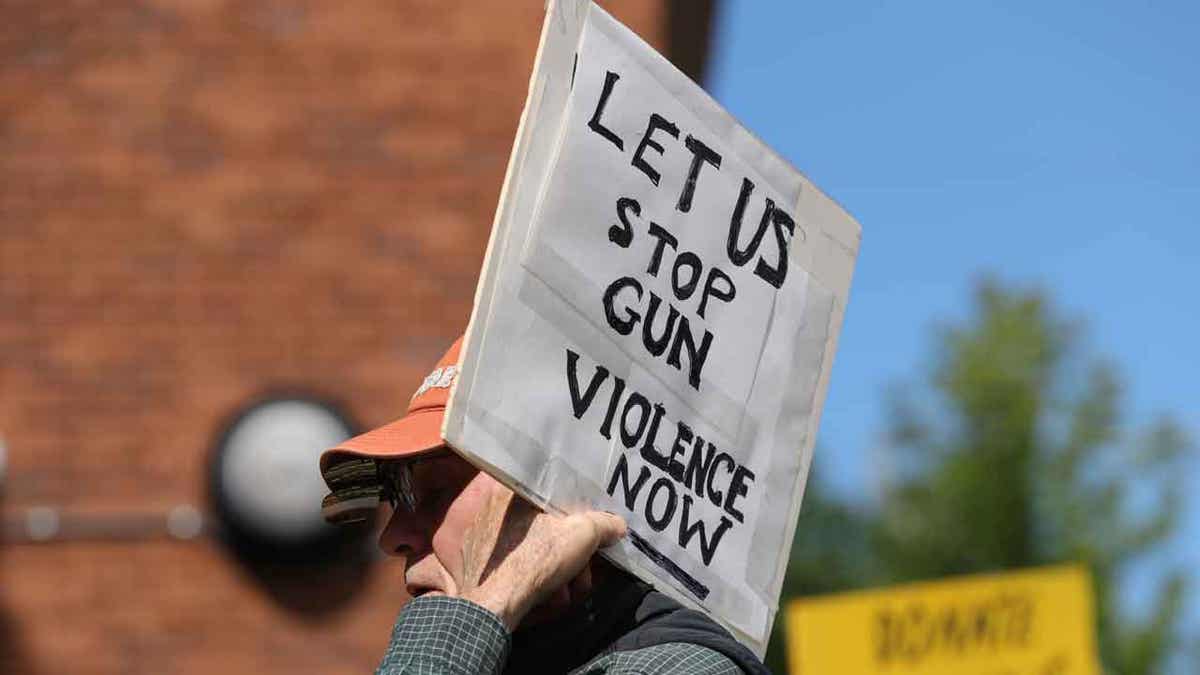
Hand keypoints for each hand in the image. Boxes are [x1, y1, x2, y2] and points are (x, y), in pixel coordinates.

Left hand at [456, 484, 626, 629]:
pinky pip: (511, 563)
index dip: (573, 511)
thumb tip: (617, 524)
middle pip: (543, 525)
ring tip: (564, 592)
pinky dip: (530, 578)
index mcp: (511, 489)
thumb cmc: (535, 561)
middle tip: (581, 573)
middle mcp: (489, 507)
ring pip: (530, 548)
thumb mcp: (581, 535)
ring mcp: (478, 536)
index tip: (586, 532)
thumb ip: (603, 524)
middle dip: (569, 554)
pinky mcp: (473, 562)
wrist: (493, 606)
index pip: (549, 491)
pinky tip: (545, 596)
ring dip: (554, 572)